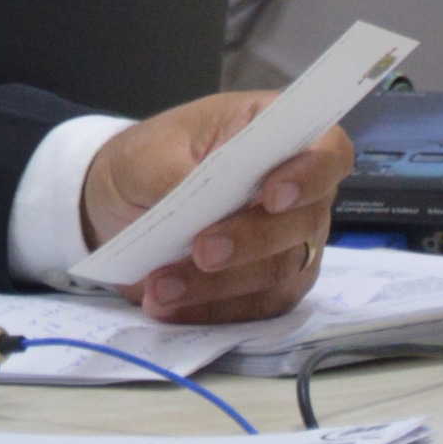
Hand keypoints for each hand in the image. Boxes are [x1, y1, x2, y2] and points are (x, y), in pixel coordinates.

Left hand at [80, 91, 352, 325]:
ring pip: (282, 271)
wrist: (118, 205)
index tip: (272, 195)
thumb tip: (201, 204)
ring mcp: (291, 241)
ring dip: (221, 284)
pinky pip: (258, 307)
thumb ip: (176, 174)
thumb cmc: (145, 162)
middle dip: (252, 240)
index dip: (310, 174)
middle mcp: (298, 190)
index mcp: (274, 133)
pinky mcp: (271, 286)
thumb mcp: (146, 154)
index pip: (325, 150)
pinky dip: (212, 309)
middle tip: (202, 251)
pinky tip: (169, 305)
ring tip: (162, 286)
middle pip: (305, 221)